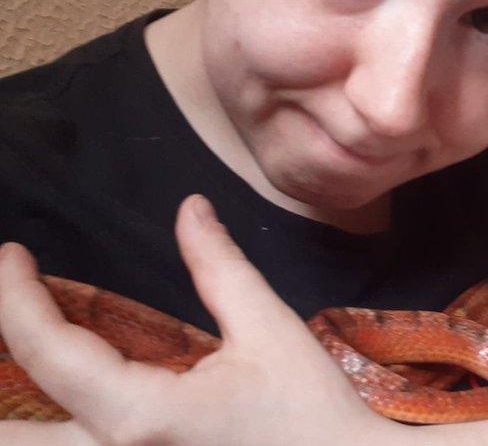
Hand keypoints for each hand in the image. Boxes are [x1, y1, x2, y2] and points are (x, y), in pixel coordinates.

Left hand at [0, 195, 403, 445]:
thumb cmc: (310, 411)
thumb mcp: (268, 330)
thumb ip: (218, 267)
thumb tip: (190, 211)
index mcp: (140, 414)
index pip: (47, 349)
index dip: (15, 295)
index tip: (12, 254)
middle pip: (11, 436)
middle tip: (8, 311)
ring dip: (18, 419)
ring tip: (13, 371)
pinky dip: (56, 430)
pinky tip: (64, 407)